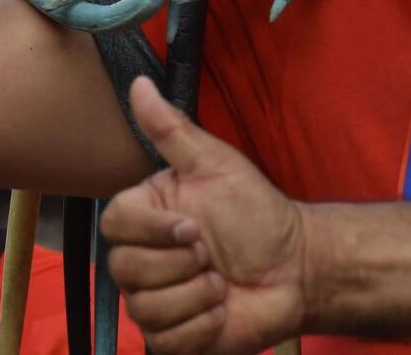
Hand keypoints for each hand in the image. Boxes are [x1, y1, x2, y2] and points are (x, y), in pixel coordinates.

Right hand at [101, 77, 307, 353]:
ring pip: (146, 309)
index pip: (114, 226)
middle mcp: (141, 258)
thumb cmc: (257, 214)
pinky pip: (165, 342)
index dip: (154, 232)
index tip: (193, 226)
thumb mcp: (216, 165)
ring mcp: (153, 301)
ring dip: (197, 298)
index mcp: (145, 216)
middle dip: (183, 266)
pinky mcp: (171, 338)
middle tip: (214, 255)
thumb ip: (171, 129)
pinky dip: (202, 328)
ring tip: (223, 284)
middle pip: (125, 271)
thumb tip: (138, 83)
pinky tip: (223, 311)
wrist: (296, 268)